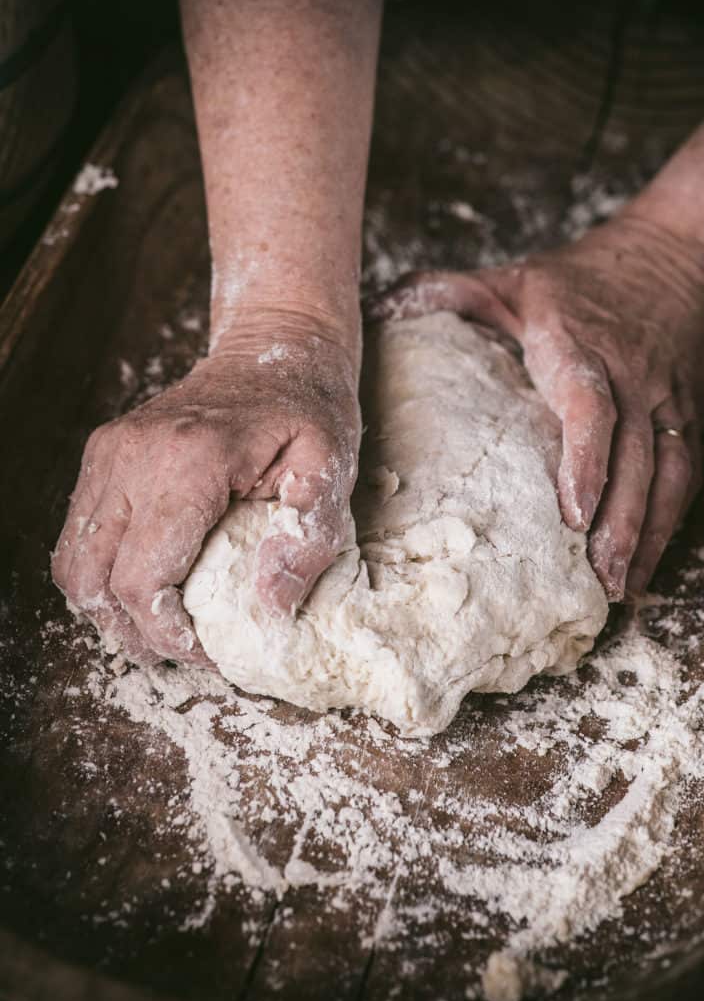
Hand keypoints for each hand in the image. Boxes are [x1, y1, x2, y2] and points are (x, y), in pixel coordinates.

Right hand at [52, 313, 360, 665]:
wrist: (277, 348)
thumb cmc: (308, 409)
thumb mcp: (333, 467)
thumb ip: (309, 538)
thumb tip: (269, 606)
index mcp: (190, 461)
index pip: (142, 577)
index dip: (165, 632)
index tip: (207, 651)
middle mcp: (133, 454)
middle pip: (94, 578)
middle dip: (133, 632)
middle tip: (182, 650)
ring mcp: (110, 450)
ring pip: (73, 560)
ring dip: (107, 608)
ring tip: (159, 627)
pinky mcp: (105, 452)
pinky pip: (81, 531)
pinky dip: (102, 572)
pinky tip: (147, 586)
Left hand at [367, 215, 703, 599]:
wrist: (673, 259)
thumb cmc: (575, 280)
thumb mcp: (506, 279)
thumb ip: (443, 295)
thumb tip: (370, 314)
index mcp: (579, 345)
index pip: (590, 406)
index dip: (586, 459)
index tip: (574, 512)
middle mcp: (631, 378)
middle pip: (633, 455)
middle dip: (618, 520)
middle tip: (595, 578)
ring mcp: (665, 401)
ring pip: (665, 474)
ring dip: (645, 533)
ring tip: (619, 588)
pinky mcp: (687, 418)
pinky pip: (683, 477)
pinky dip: (668, 524)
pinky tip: (644, 565)